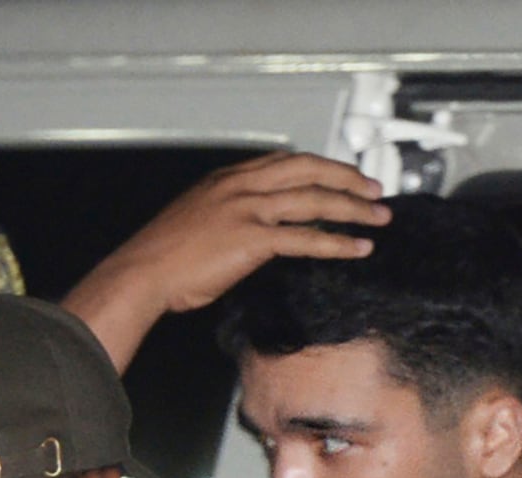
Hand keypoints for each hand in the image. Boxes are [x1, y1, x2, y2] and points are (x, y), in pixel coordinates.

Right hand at [62, 152, 390, 369]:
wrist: (142, 272)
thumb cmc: (163, 257)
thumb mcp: (198, 221)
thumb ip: (230, 217)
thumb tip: (255, 230)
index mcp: (227, 178)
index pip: (285, 161)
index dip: (320, 167)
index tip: (342, 176)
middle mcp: (240, 185)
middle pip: (308, 170)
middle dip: (347, 178)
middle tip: (374, 189)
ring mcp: (247, 209)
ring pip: (314, 200)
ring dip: (353, 209)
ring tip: (379, 218)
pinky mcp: (252, 239)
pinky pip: (305, 238)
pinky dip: (337, 243)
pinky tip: (358, 248)